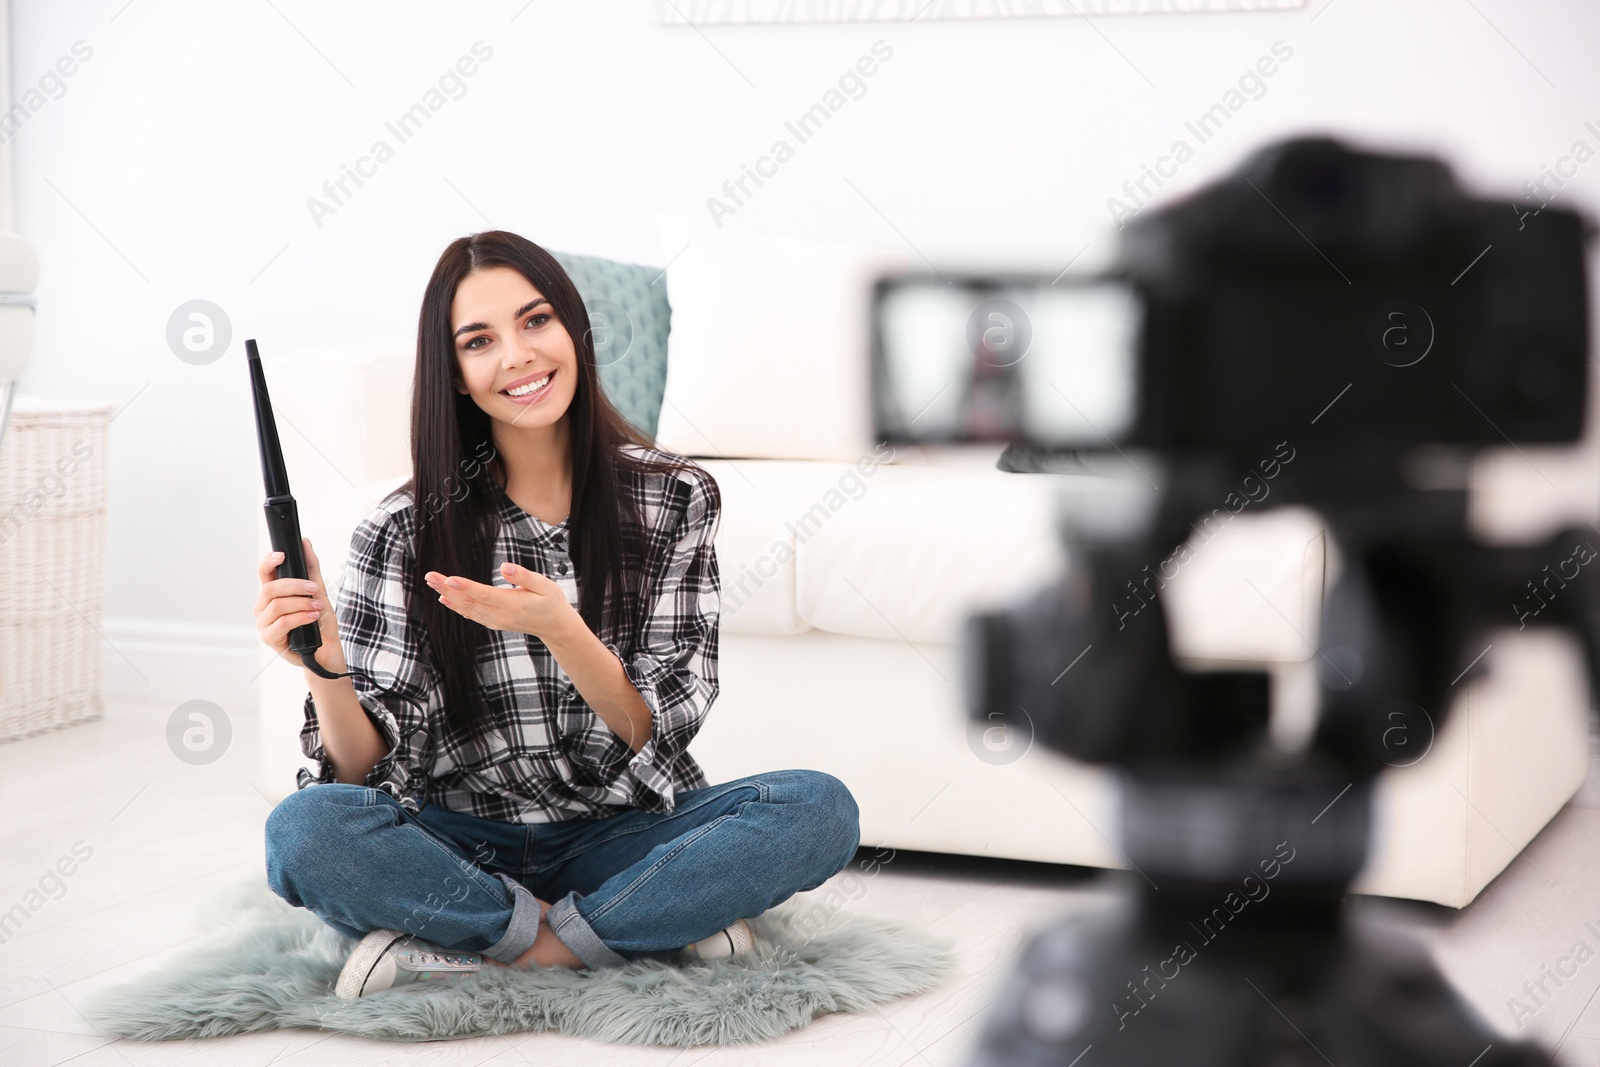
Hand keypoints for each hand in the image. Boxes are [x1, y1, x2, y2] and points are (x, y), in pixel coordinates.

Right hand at [255, 537, 345, 669]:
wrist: (327, 649)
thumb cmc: (320, 621)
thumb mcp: (319, 591)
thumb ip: (311, 568)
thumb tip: (305, 543)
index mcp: (272, 594)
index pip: (263, 573)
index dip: (268, 561)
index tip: (282, 555)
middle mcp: (264, 608)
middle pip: (270, 588)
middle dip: (295, 586)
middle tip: (314, 588)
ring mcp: (265, 624)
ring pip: (277, 605)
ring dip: (302, 603)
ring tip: (318, 607)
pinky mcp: (270, 639)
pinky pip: (282, 623)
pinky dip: (300, 617)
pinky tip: (312, 617)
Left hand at [425, 562, 578, 640]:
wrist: (555, 626)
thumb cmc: (551, 601)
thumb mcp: (544, 585)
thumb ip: (523, 577)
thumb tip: (504, 568)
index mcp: (513, 605)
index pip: (484, 595)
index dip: (465, 587)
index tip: (448, 578)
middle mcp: (500, 616)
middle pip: (469, 601)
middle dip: (448, 588)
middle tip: (430, 575)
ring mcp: (495, 622)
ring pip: (466, 608)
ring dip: (448, 595)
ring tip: (432, 582)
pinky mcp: (493, 623)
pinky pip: (470, 614)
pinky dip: (456, 606)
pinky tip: (445, 598)